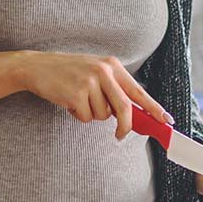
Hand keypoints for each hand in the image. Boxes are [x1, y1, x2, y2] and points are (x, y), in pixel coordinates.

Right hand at [17, 51, 173, 139]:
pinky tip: (69, 102)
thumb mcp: (94, 73)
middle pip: (125, 108)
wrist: (37, 67)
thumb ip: (113, 89)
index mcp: (112, 65)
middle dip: (125, 126)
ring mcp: (90, 82)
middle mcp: (104, 71)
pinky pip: (86, 118)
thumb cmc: (68, 73)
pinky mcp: (76, 93)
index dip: (154, 108)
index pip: (138, 91)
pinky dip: (79, 116)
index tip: (166, 121)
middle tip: (120, 135)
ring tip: (78, 100)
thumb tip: (132, 115)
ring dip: (91, 115)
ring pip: (103, 116)